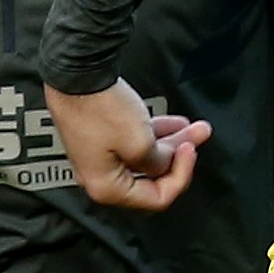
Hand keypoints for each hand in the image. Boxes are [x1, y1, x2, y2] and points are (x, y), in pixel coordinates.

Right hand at [47, 80, 208, 212]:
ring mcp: (100, 156)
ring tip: (192, 127)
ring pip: (146, 156)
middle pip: (152, 177)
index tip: (190, 152)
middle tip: (197, 137)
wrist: (76, 74)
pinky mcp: (101, 137)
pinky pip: (133, 141)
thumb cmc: (99, 108)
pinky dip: (154, 133)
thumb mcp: (140, 144)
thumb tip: (164, 165)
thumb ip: (159, 162)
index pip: (157, 198)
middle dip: (179, 155)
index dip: (181, 176)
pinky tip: (173, 123)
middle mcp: (99, 177)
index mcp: (107, 188)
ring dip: (172, 141)